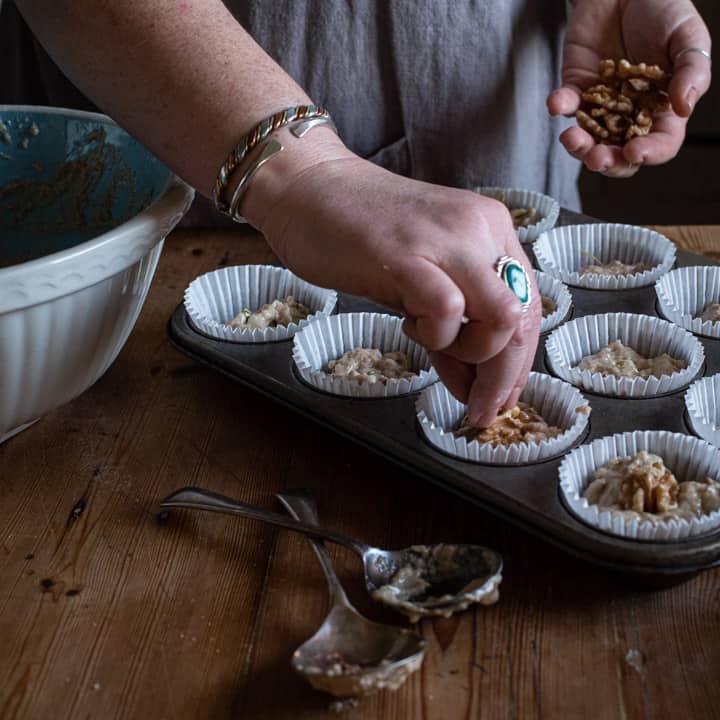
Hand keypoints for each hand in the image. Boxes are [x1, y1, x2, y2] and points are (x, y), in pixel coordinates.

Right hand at [243, 131, 540, 426]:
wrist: (308, 190)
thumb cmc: (360, 234)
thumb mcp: (420, 281)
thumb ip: (452, 330)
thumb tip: (471, 386)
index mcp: (491, 230)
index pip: (530, 305)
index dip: (520, 362)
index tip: (500, 396)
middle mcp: (479, 229)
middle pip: (523, 318)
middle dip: (505, 378)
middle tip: (481, 410)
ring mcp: (445, 239)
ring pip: (501, 317)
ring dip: (473, 354)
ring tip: (433, 344)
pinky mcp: (406, 254)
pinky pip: (447, 311)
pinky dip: (434, 335)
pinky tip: (408, 325)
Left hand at [547, 0, 710, 177]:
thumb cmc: (663, 9)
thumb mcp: (687, 35)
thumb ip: (690, 70)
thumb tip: (685, 106)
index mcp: (663, 109)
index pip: (660, 143)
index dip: (649, 153)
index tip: (635, 152)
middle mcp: (631, 114)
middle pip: (619, 153)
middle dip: (606, 161)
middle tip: (597, 158)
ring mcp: (602, 105)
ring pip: (588, 139)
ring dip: (579, 146)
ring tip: (572, 139)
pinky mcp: (577, 88)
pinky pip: (566, 105)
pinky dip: (560, 106)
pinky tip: (558, 102)